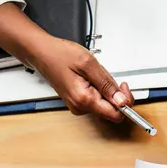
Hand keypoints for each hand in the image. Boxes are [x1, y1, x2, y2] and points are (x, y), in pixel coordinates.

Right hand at [0, 3, 128, 120]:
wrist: (41, 52)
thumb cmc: (59, 54)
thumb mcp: (88, 64)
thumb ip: (107, 84)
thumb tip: (122, 101)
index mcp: (84, 100)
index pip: (116, 114)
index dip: (125, 102)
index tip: (124, 88)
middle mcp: (80, 107)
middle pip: (111, 110)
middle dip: (115, 93)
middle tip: (107, 75)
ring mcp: (78, 105)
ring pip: (105, 103)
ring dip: (106, 89)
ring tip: (94, 73)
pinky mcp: (78, 101)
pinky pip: (96, 99)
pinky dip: (99, 88)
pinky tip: (90, 77)